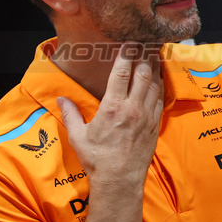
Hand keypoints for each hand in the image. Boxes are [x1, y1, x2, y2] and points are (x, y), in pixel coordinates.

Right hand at [57, 43, 163, 190]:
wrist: (120, 179)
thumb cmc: (97, 159)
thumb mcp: (78, 136)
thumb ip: (70, 114)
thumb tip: (61, 99)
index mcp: (113, 107)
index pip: (121, 73)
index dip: (126, 55)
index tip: (129, 42)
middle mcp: (133, 108)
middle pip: (143, 74)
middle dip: (145, 55)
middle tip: (145, 42)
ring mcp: (147, 116)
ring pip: (154, 85)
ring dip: (154, 67)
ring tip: (154, 53)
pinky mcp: (155, 124)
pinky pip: (160, 99)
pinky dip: (159, 86)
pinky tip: (158, 78)